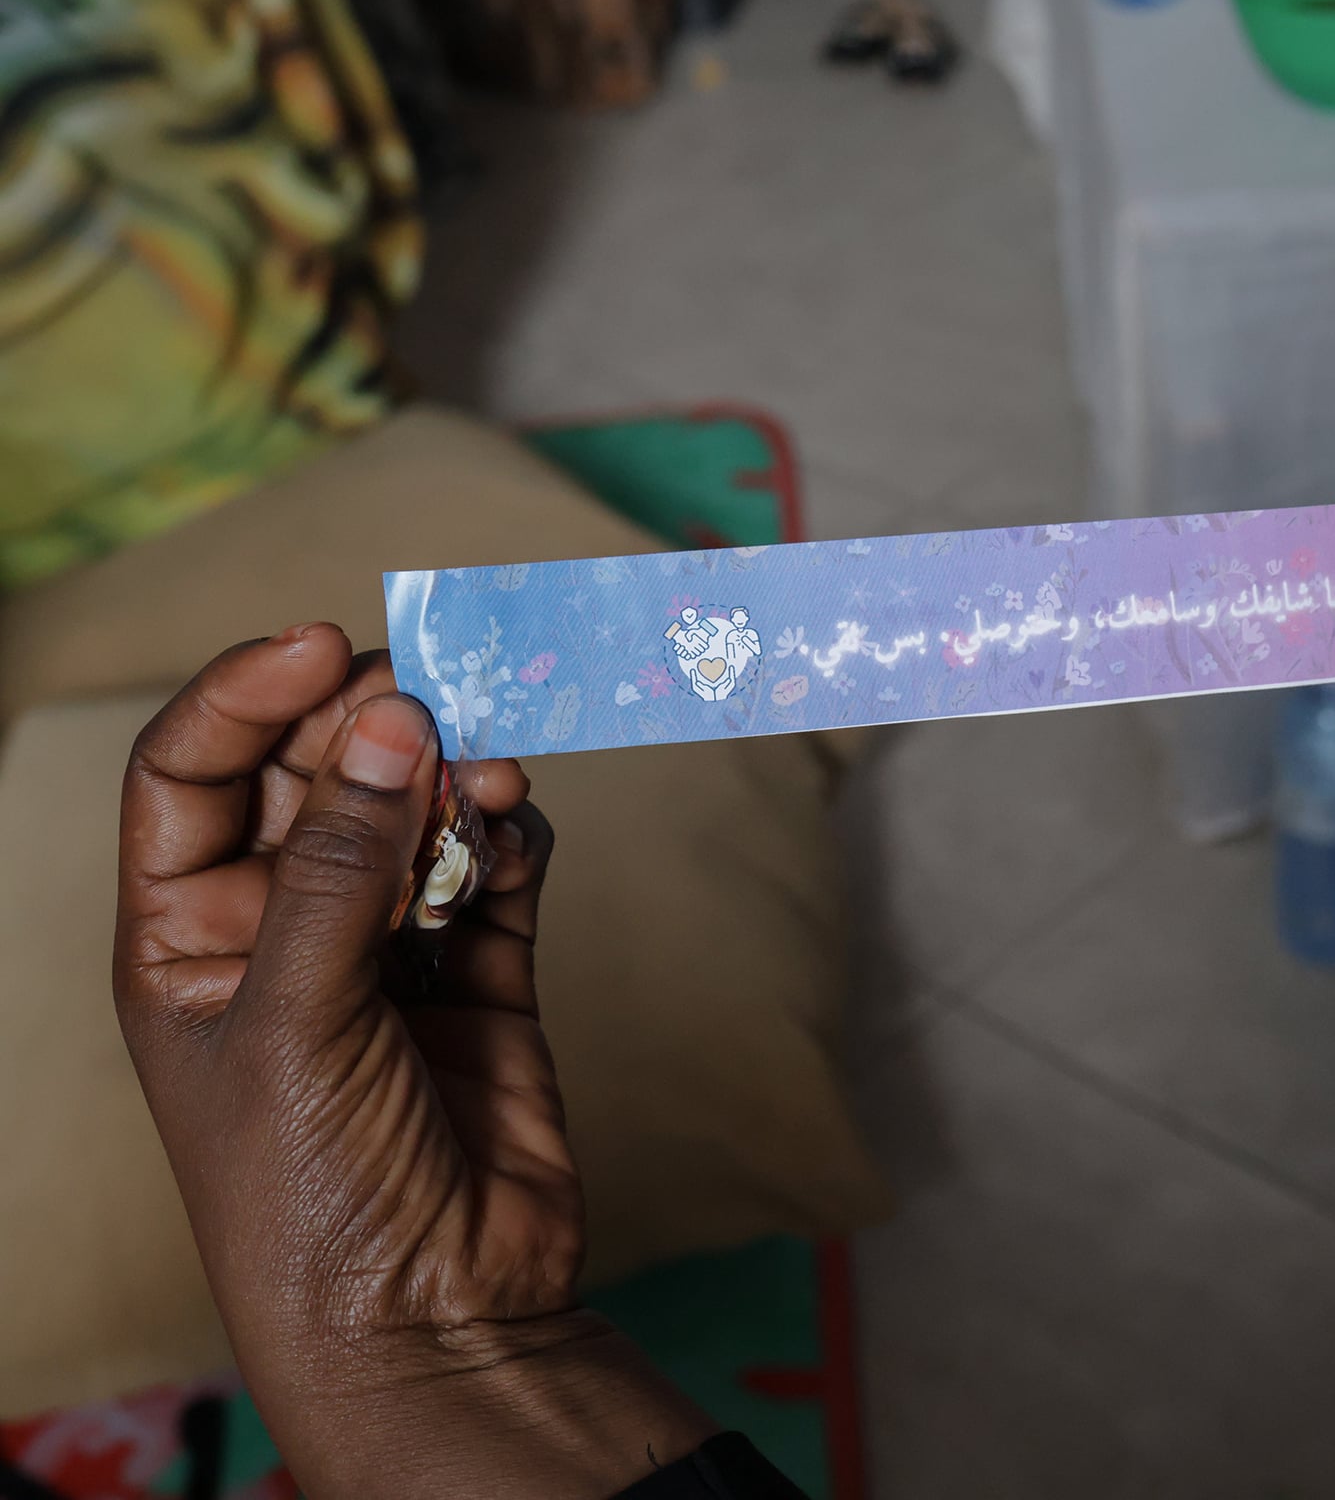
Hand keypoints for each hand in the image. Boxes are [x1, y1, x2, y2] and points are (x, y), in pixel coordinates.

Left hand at [115, 625, 712, 1499]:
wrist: (434, 1318)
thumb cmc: (311, 1192)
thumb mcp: (294, 1018)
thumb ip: (341, 865)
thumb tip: (392, 721)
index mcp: (186, 938)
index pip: (191, 775)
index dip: (245, 697)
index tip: (325, 644)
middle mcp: (282, 929)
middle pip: (317, 777)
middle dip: (372, 729)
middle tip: (434, 698)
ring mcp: (388, 950)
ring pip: (417, 814)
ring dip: (456, 780)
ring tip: (493, 780)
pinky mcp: (484, 975)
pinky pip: (498, 869)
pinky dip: (514, 836)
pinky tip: (520, 832)